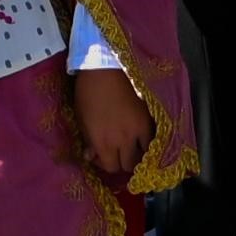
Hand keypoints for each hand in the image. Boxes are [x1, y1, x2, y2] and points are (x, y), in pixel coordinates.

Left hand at [72, 63, 151, 179]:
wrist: (105, 68)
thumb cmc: (88, 93)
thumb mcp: (82, 120)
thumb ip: (89, 141)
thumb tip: (91, 156)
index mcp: (103, 142)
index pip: (111, 167)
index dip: (106, 164)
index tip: (101, 155)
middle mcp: (123, 141)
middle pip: (129, 165)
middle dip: (122, 162)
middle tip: (117, 152)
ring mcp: (139, 130)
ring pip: (145, 155)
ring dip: (137, 153)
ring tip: (131, 146)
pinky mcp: (149, 118)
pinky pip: (152, 139)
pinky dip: (147, 142)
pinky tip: (140, 136)